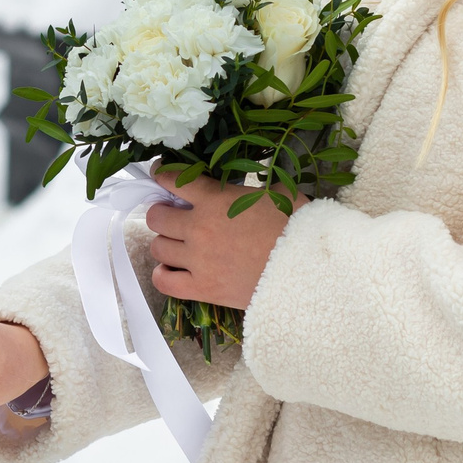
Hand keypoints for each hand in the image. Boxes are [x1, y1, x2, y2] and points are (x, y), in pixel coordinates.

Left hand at [144, 166, 290, 309]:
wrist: (306, 271)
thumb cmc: (297, 229)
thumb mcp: (280, 194)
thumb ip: (260, 185)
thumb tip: (262, 182)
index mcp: (214, 199)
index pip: (172, 179)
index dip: (162, 174)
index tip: (160, 174)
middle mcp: (199, 228)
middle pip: (156, 217)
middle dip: (163, 213)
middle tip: (175, 216)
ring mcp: (198, 260)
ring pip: (157, 247)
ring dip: (166, 242)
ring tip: (179, 243)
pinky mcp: (202, 288)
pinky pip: (164, 281)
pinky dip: (164, 273)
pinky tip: (175, 269)